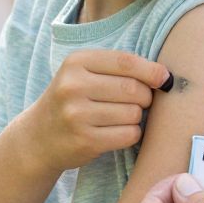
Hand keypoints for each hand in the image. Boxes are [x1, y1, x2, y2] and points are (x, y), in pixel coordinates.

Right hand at [23, 50, 170, 176]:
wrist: (38, 137)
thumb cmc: (72, 101)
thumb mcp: (83, 74)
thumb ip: (119, 69)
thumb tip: (165, 76)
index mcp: (76, 62)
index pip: (126, 62)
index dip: (151, 71)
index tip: (164, 79)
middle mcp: (73, 86)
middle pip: (133, 89)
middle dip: (145, 97)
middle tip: (138, 102)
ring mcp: (77, 115)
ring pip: (133, 113)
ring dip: (136, 117)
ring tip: (120, 118)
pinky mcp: (85, 141)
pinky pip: (129, 134)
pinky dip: (131, 134)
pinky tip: (117, 132)